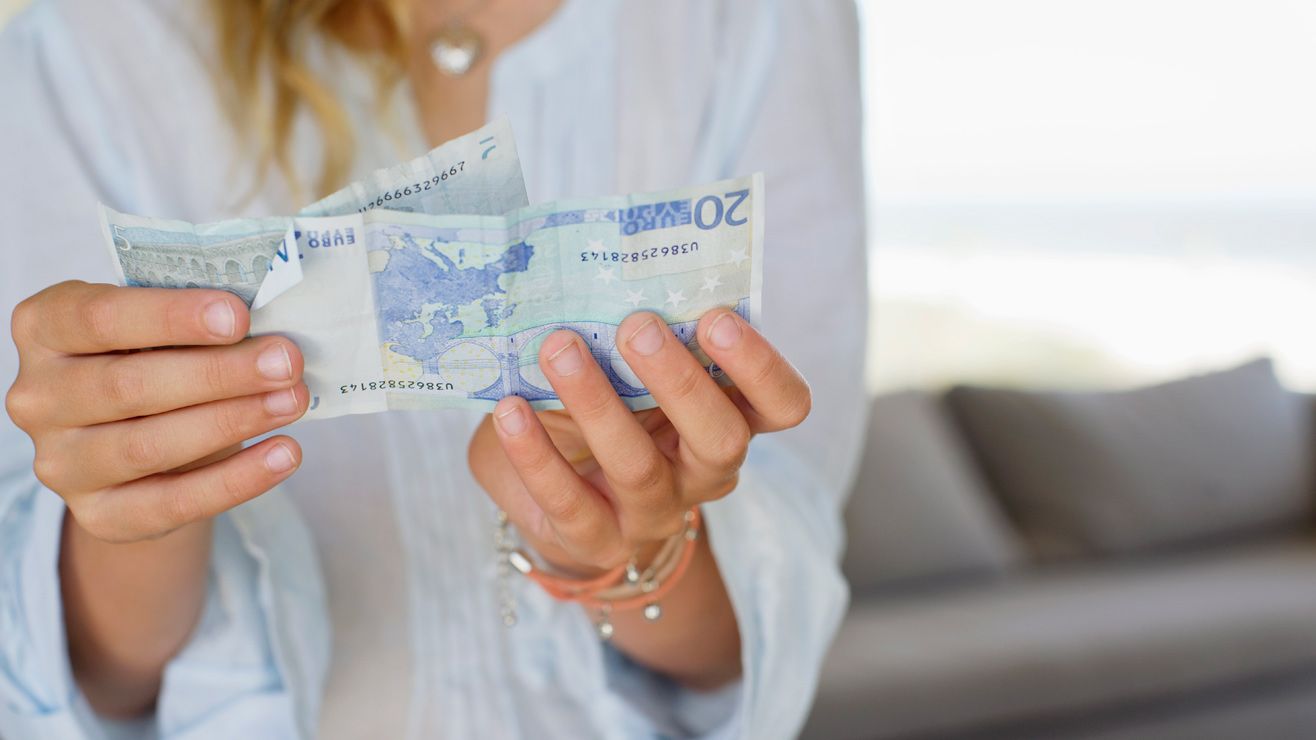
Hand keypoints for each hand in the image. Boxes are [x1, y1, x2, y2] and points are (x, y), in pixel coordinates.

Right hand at [5, 281, 309, 542]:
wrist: (143, 438)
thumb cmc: (157, 359)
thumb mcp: (164, 329)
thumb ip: (197, 323)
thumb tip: (270, 332)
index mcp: (45, 328)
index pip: (99, 318)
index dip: (171, 317)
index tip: (239, 316)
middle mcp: (37, 396)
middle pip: (129, 386)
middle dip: (219, 373)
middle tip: (287, 362)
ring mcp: (59, 462)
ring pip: (148, 446)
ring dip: (233, 421)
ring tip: (293, 401)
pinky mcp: (97, 515)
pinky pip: (171, 503)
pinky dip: (236, 480)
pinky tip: (285, 453)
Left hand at [468, 308, 809, 574]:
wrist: (558, 497)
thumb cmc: (603, 411)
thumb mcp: (626, 372)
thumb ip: (629, 337)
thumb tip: (601, 276)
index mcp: (730, 420)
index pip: (781, 405)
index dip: (760, 366)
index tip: (716, 316)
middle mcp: (704, 473)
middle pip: (723, 440)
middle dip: (681, 381)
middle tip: (638, 327)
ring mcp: (653, 514)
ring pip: (638, 467)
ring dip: (597, 402)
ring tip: (559, 348)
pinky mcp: (597, 541)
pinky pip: (569, 501)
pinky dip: (536, 453)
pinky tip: (510, 411)